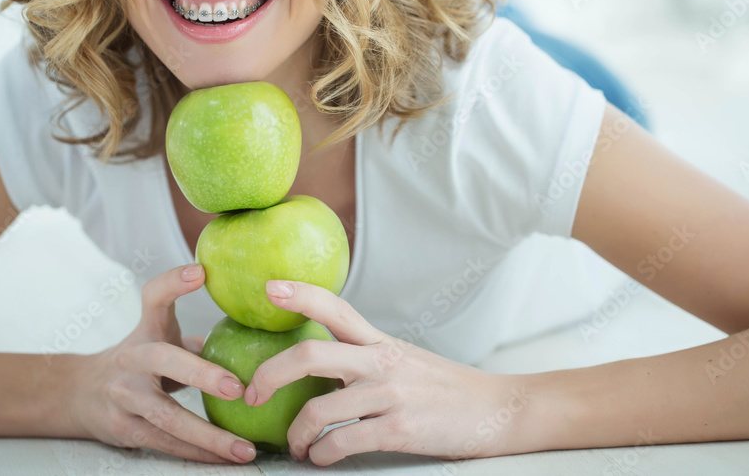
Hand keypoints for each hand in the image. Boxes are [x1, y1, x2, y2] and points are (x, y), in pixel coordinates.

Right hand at [64, 263, 256, 463]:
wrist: (80, 393)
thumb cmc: (139, 360)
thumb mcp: (159, 337)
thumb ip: (198, 335)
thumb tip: (256, 329)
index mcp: (145, 330)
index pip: (153, 297)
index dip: (174, 282)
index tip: (200, 272)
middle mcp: (131, 359)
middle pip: (165, 361)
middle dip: (202, 374)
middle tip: (238, 388)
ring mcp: (124, 396)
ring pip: (167, 417)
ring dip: (209, 436)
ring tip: (244, 449)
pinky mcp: (124, 429)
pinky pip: (166, 444)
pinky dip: (198, 453)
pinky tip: (225, 460)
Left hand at [243, 280, 539, 464]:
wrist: (496, 410)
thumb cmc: (444, 388)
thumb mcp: (404, 360)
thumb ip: (364, 357)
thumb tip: (316, 367)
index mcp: (379, 342)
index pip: (334, 308)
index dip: (300, 294)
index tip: (269, 289)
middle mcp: (381, 363)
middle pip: (309, 356)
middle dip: (269, 376)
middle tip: (252, 396)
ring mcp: (390, 396)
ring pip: (318, 410)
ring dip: (296, 435)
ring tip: (297, 446)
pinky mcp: (399, 430)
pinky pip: (342, 443)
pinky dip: (323, 456)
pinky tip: (323, 459)